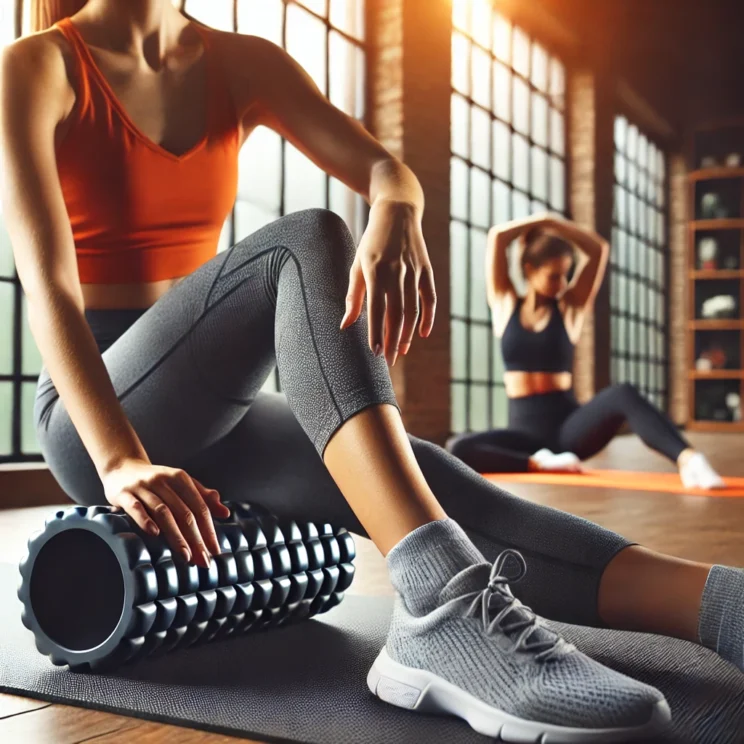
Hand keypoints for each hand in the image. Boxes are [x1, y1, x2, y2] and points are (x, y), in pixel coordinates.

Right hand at [101, 458, 230, 566]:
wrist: (122, 467)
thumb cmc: (157, 480)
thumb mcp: (182, 483)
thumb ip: (203, 497)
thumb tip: (225, 513)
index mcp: (180, 478)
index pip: (199, 506)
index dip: (209, 529)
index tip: (215, 550)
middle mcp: (163, 481)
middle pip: (184, 512)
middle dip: (195, 538)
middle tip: (203, 560)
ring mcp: (143, 487)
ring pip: (163, 512)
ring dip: (176, 535)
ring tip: (185, 555)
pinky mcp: (124, 494)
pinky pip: (135, 508)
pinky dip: (145, 520)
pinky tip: (155, 534)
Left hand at [339, 199, 435, 365]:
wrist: (398, 213)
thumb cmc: (372, 243)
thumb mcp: (358, 265)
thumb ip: (353, 296)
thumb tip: (345, 325)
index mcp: (375, 271)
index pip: (376, 310)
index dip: (377, 333)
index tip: (375, 353)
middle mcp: (396, 272)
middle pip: (396, 315)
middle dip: (392, 340)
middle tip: (388, 361)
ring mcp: (414, 271)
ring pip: (412, 310)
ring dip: (407, 334)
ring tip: (400, 351)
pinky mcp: (426, 270)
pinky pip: (430, 298)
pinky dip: (428, 317)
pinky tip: (422, 334)